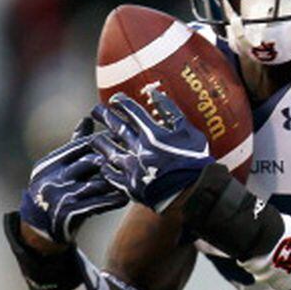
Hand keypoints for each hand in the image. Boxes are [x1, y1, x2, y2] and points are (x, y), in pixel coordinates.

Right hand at [19, 118, 129, 243]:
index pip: (81, 146)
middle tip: (138, 155)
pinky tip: (128, 196)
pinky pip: (99, 204)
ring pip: (98, 183)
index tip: (125, 137)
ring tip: (138, 174)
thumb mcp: (57, 167)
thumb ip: (73, 145)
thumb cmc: (56, 189)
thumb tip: (87, 118)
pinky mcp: (69, 213)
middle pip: (91, 162)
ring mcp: (60, 196)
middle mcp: (52, 178)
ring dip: (119, 179)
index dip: (105, 141)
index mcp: (50, 163)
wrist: (40, 226)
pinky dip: (114, 199)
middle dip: (114, 159)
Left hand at [91, 87, 213, 212]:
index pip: (131, 111)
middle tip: (95, 111)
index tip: (115, 100)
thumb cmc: (195, 163)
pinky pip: (110, 174)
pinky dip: (105, 167)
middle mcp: (137, 148)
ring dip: (99, 141)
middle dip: (103, 116)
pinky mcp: (129, 185)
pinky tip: (103, 164)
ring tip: (95, 138)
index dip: (121, 102)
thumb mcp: (190, 133)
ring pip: (107, 150)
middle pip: (115, 127)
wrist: (191, 194)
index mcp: (152, 134)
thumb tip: (156, 95)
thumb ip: (172, 113)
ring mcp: (131, 167)